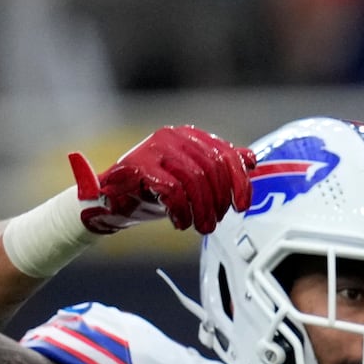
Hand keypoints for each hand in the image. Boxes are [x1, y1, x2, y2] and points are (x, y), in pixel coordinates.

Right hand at [69, 126, 254, 235]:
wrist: (113, 200)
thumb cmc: (155, 190)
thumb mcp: (192, 180)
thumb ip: (219, 168)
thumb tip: (250, 160)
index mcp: (189, 136)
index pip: (226, 155)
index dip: (239, 183)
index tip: (241, 207)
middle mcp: (173, 136)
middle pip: (212, 169)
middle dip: (218, 202)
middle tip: (213, 223)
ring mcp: (153, 148)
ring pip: (194, 179)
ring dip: (201, 210)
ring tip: (200, 226)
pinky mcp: (137, 166)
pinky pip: (171, 189)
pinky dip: (180, 210)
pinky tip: (180, 221)